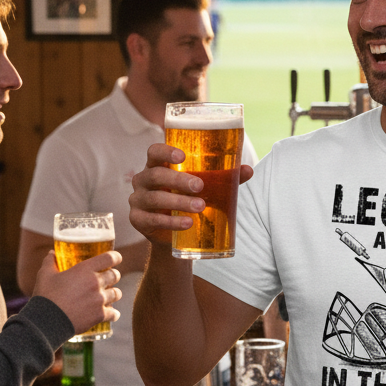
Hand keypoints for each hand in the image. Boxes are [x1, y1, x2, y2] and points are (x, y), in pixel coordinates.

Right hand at [33, 250, 121, 336]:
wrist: (46, 322)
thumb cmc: (45, 296)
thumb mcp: (44, 275)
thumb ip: (50, 262)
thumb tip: (52, 253)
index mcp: (85, 269)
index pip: (109, 258)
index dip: (115, 257)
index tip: (116, 259)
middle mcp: (96, 283)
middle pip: (115, 275)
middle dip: (112, 276)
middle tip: (107, 279)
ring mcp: (99, 300)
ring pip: (116, 294)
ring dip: (113, 294)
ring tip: (107, 296)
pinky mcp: (99, 315)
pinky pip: (114, 313)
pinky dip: (113, 313)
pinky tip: (111, 314)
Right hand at [128, 143, 253, 247]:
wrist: (173, 234)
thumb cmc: (188, 200)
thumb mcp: (204, 188)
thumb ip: (224, 178)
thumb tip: (248, 170)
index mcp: (157, 165)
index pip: (154, 151)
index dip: (166, 151)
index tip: (183, 155)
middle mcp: (143, 180)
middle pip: (156, 175)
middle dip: (178, 180)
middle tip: (200, 186)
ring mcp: (137, 200)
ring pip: (154, 198)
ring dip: (178, 202)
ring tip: (200, 207)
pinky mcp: (137, 220)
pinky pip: (152, 219)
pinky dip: (171, 222)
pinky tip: (188, 223)